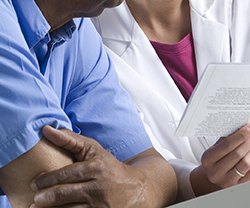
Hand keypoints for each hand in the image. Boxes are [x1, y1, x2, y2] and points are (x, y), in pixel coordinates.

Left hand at [30, 126, 176, 207]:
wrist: (137, 190)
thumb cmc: (109, 167)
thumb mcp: (93, 149)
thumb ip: (70, 139)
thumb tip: (46, 129)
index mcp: (96, 167)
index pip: (67, 174)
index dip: (48, 180)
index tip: (35, 183)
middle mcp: (98, 187)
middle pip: (65, 194)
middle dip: (46, 199)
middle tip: (33, 200)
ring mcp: (100, 206)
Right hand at [190, 124, 249, 195]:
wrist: (214, 174)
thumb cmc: (215, 158)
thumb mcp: (215, 146)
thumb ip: (227, 138)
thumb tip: (242, 126)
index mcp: (208, 159)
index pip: (227, 145)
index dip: (241, 135)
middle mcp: (216, 172)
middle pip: (238, 154)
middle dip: (249, 141)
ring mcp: (227, 181)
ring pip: (247, 164)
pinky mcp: (238, 186)